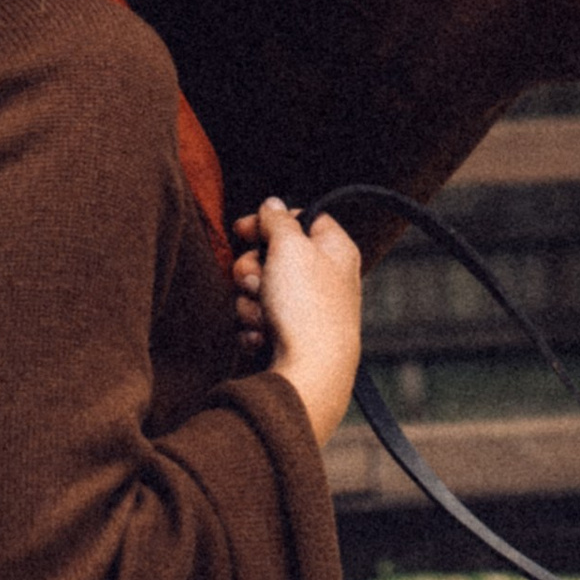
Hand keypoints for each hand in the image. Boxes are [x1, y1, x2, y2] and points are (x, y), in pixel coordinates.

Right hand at [231, 199, 362, 447]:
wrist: (309, 374)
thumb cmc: (306, 308)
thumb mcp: (290, 247)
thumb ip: (278, 220)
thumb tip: (272, 204)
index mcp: (335, 250)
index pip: (303, 218)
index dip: (270, 221)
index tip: (244, 229)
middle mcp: (325, 279)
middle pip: (274, 256)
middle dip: (252, 268)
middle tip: (256, 280)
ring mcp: (308, 311)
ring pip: (261, 290)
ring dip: (251, 301)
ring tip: (264, 317)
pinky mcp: (291, 338)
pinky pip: (259, 321)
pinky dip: (254, 328)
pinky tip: (262, 337)